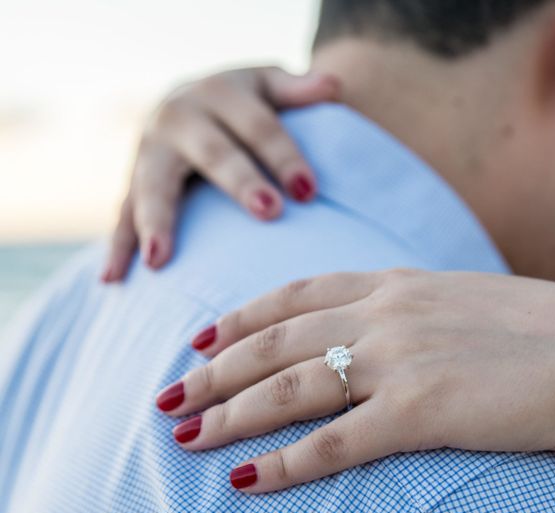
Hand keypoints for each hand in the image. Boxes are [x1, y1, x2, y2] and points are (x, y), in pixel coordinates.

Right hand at [102, 67, 339, 281]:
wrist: (195, 99)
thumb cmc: (247, 102)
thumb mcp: (270, 86)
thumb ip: (298, 89)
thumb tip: (333, 84)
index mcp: (220, 93)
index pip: (259, 126)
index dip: (284, 156)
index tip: (309, 190)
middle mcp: (179, 116)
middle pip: (212, 152)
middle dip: (239, 182)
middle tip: (270, 211)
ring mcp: (150, 150)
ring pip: (153, 185)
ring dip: (157, 221)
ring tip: (160, 260)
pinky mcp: (132, 180)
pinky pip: (122, 215)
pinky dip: (118, 247)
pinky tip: (114, 280)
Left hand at [156, 269, 554, 492]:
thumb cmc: (547, 334)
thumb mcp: (472, 301)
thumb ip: (422, 308)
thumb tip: (392, 325)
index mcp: (400, 283)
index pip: (296, 292)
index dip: (240, 316)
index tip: (201, 337)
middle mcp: (388, 314)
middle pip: (274, 341)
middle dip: (212, 371)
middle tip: (168, 396)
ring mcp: (401, 361)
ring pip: (288, 390)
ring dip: (228, 417)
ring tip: (183, 439)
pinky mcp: (420, 413)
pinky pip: (332, 444)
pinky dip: (282, 465)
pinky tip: (246, 483)